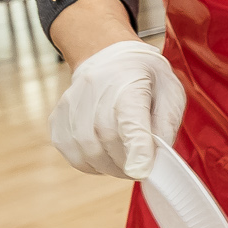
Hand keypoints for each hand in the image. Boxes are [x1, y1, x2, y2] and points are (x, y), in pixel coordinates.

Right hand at [50, 40, 186, 178]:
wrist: (108, 56)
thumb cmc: (144, 77)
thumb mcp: (170, 92)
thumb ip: (166, 124)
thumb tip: (156, 158)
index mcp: (129, 82)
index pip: (130, 117)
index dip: (136, 146)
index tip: (143, 170)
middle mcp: (94, 92)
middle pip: (108, 139)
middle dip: (127, 162)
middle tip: (140, 168)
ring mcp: (71, 106)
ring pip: (87, 151)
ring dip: (109, 167)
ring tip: (124, 164)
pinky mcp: (58, 119)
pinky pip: (72, 154)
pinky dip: (90, 164)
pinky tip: (105, 157)